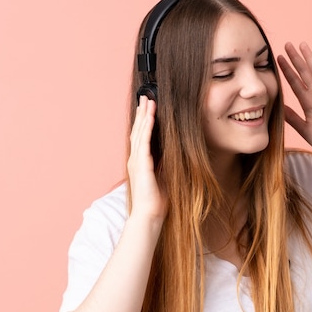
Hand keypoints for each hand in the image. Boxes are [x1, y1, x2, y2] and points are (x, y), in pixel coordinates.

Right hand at [127, 96, 166, 219]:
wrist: (150, 215)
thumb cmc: (157, 200)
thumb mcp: (164, 176)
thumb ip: (165, 163)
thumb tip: (175, 152)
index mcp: (140, 162)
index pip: (142, 136)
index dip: (144, 121)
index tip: (147, 107)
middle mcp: (136, 159)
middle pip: (138, 130)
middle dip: (142, 113)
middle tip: (145, 97)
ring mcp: (137, 161)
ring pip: (140, 132)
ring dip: (144, 115)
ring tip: (147, 101)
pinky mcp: (141, 164)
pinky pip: (144, 141)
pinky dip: (147, 127)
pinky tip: (150, 116)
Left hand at [277, 42, 311, 160]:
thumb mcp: (304, 128)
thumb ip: (292, 118)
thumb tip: (279, 108)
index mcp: (308, 103)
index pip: (295, 83)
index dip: (287, 71)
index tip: (278, 59)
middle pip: (304, 73)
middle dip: (295, 59)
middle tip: (286, 45)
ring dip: (309, 59)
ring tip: (301, 45)